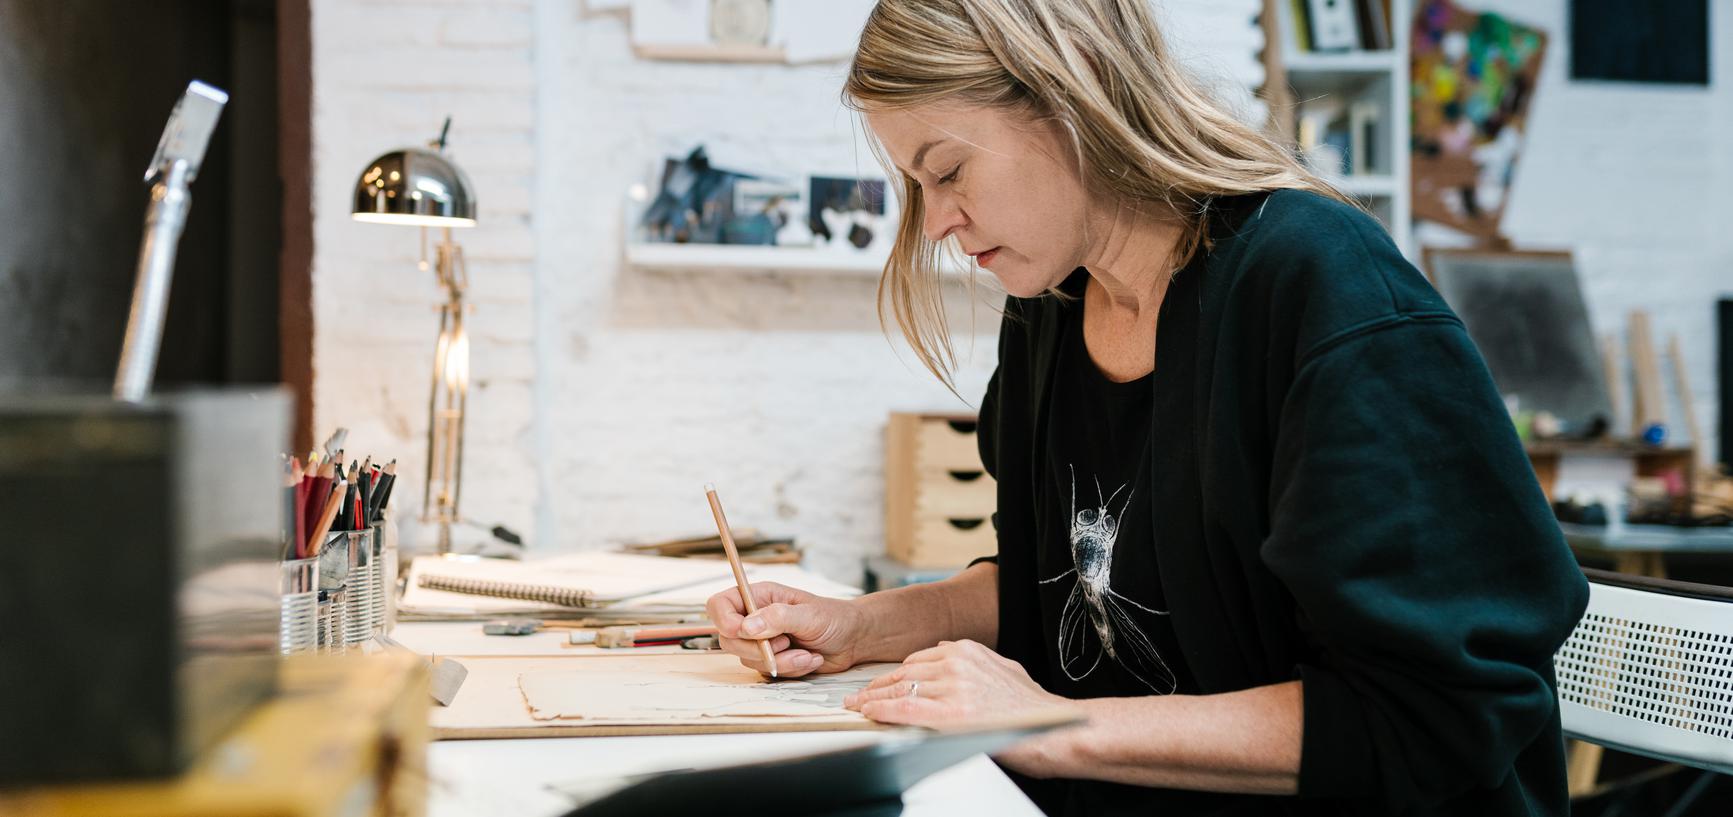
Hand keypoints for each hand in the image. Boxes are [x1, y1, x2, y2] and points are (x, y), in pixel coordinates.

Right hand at [707, 581, 866, 677]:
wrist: (853, 640)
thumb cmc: (833, 618)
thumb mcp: (808, 614)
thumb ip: (777, 618)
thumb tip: (746, 627)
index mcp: (759, 597)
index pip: (719, 605)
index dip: (723, 619)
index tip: (742, 631)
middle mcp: (755, 619)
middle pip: (727, 639)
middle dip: (757, 648)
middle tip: (786, 644)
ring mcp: (761, 642)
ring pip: (747, 660)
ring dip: (780, 661)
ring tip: (806, 653)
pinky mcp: (771, 661)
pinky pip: (766, 672)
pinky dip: (790, 670)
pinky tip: (809, 659)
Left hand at [843, 639, 1079, 776]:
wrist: (1053, 729)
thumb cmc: (1030, 707)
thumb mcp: (1002, 667)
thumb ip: (972, 658)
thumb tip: (946, 651)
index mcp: (967, 650)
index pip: (917, 659)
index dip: (893, 674)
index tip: (879, 684)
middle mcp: (957, 663)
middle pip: (903, 673)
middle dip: (877, 687)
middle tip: (857, 697)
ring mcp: (954, 687)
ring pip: (901, 690)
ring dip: (873, 701)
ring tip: (857, 708)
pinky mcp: (952, 714)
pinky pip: (907, 708)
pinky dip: (884, 711)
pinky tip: (870, 714)